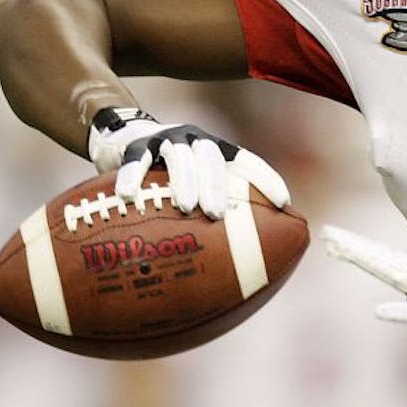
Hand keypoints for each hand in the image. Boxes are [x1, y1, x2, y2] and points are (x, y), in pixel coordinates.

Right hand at [87, 107, 290, 219]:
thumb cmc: (167, 179)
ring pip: (180, 156)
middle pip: (212, 158)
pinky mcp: (136, 144)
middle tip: (216, 214)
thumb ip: (208, 215)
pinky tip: (128, 194)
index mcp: (215, 151)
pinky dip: (133, 175)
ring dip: (185, 180)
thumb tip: (233, 267)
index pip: (245, 161)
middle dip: (217, 185)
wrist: (124, 139)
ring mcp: (167, 140)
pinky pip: (137, 159)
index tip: (282, 202)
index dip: (265, 178)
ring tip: (186, 206)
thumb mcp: (190, 188)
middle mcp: (195, 140)